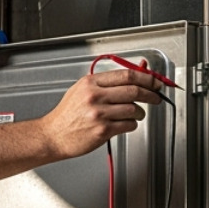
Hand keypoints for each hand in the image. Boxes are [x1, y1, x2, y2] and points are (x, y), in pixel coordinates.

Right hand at [42, 68, 165, 158]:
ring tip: (135, 114)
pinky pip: (128, 124)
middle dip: (151, 94)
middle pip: (134, 90)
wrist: (52, 135)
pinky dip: (131, 124)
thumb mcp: (83, 90)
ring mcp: (99, 113)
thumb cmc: (67, 114)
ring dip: (140, 113)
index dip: (146, 78)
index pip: (126, 75)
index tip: (155, 81)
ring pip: (134, 109)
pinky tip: (124, 124)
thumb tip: (137, 72)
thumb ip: (108, 82)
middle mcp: (94, 96)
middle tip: (156, 97)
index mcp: (91, 82)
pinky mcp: (102, 130)